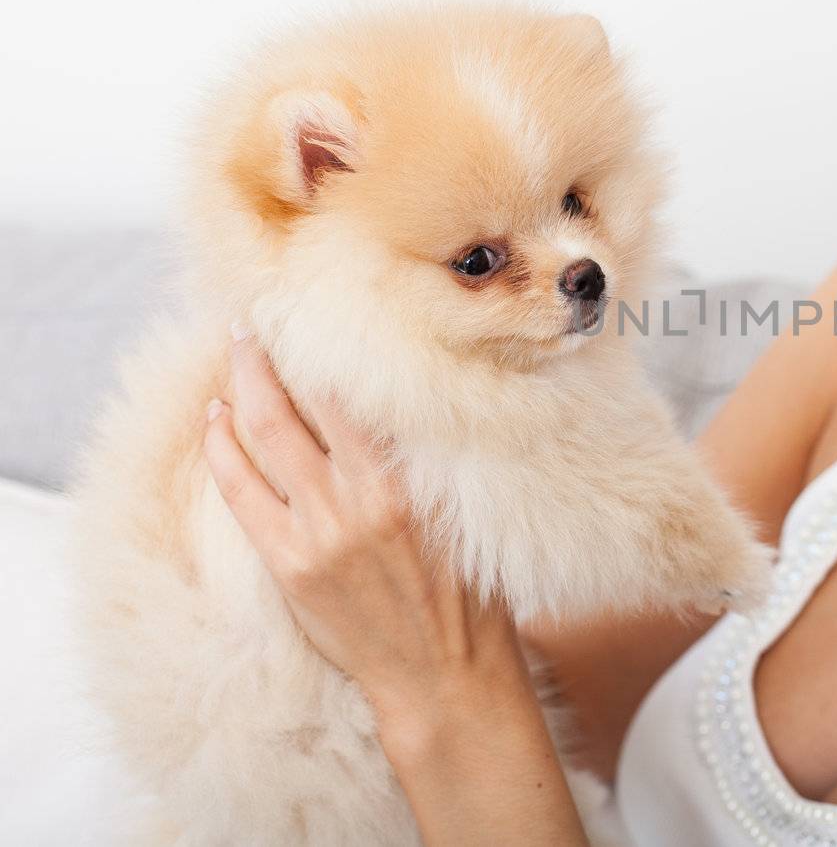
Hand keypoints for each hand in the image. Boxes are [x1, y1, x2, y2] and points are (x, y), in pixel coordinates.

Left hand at [201, 326, 588, 843]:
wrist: (445, 673)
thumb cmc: (468, 592)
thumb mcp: (462, 511)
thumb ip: (426, 460)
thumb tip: (401, 402)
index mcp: (407, 479)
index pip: (351, 395)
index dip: (323, 351)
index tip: (311, 316)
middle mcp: (359, 498)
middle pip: (295, 405)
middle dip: (267, 357)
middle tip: (252, 320)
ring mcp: (318, 532)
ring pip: (262, 438)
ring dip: (240, 389)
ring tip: (233, 354)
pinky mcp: (289, 566)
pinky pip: (241, 492)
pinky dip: (223, 449)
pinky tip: (216, 420)